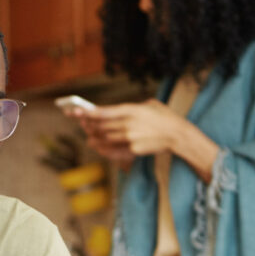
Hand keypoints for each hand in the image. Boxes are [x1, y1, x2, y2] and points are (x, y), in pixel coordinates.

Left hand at [73, 100, 189, 168]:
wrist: (177, 134)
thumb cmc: (163, 117)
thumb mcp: (148, 104)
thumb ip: (130, 108)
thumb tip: (114, 112)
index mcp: (132, 110)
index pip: (104, 112)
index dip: (88, 113)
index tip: (76, 112)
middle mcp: (129, 124)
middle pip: (101, 126)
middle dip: (88, 124)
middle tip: (81, 122)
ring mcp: (130, 138)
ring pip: (104, 138)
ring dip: (93, 137)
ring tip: (87, 134)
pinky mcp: (133, 150)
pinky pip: (112, 151)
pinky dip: (102, 149)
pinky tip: (96, 145)